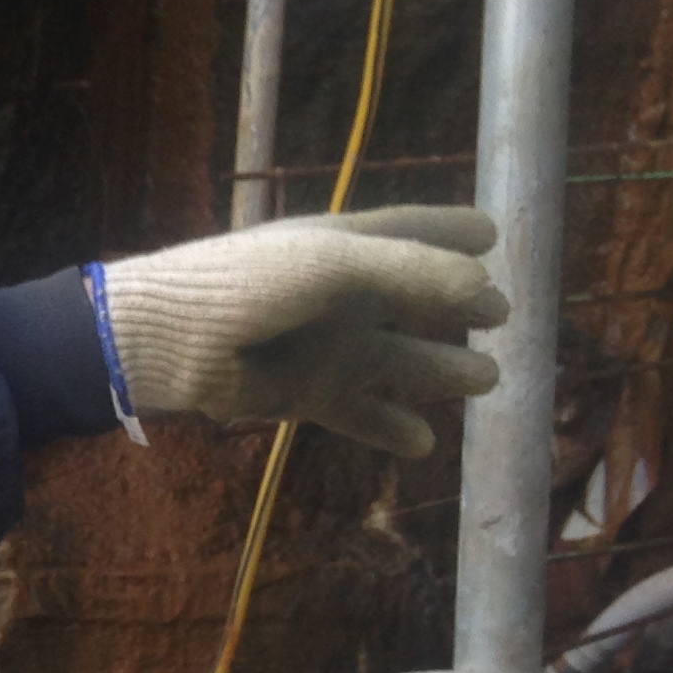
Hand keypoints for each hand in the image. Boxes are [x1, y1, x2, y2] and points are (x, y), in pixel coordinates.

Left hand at [98, 206, 507, 456]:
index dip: (451, 230)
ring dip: (440, 372)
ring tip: (487, 380)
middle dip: (460, 308)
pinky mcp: (305, 394)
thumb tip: (486, 286)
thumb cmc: (247, 284)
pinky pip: (358, 412)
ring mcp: (324, 346)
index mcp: (341, 245)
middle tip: (504, 316)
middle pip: (413, 300)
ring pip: (397, 360)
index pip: (409, 231)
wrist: (167, 341)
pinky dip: (389, 428)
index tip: (494, 232)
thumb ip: (409, 270)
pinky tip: (423, 442)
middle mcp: (340, 295)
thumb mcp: (332, 263)